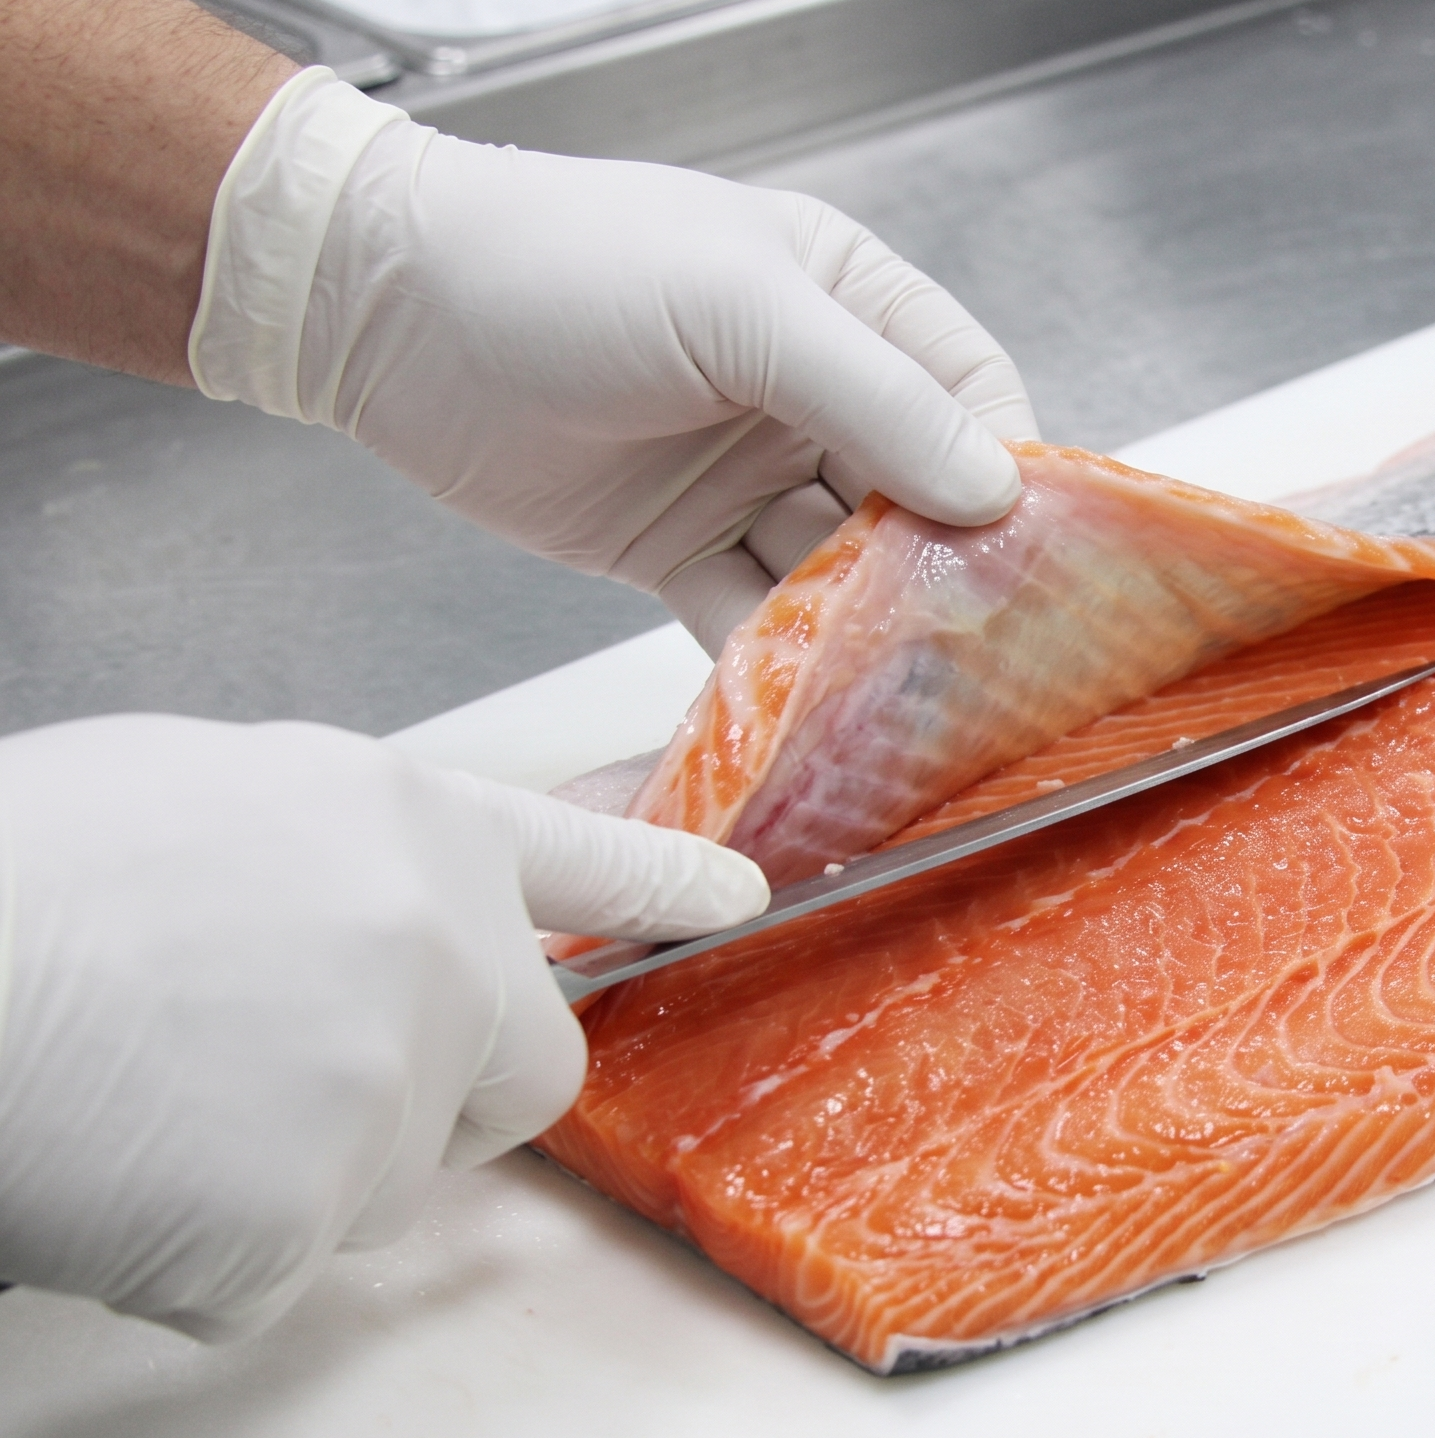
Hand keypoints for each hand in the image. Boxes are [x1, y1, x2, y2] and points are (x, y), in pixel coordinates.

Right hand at [0, 715, 765, 1340]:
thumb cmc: (29, 873)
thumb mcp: (207, 794)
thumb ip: (328, 858)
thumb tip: (344, 911)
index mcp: (408, 825)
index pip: (581, 857)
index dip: (660, 880)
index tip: (737, 896)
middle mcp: (440, 950)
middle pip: (526, 1069)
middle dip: (447, 1100)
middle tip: (311, 1087)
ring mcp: (391, 1084)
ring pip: (387, 1182)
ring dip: (293, 1172)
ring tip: (156, 1099)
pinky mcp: (314, 1212)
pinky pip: (275, 1268)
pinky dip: (199, 1250)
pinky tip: (121, 1173)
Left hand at [189, 68, 1038, 653]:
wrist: (383, 309)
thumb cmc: (563, 263)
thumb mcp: (738, 305)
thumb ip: (871, 396)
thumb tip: (992, 486)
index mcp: (843, 302)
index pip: (965, 391)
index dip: (1006, 469)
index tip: (1038, 551)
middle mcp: (807, 392)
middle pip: (911, 495)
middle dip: (941, 567)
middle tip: (977, 645)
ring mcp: (743, 475)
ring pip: (835, 568)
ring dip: (862, 626)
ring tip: (899, 691)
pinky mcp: (677, 548)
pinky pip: (749, 616)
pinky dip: (775, 663)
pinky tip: (802, 705)